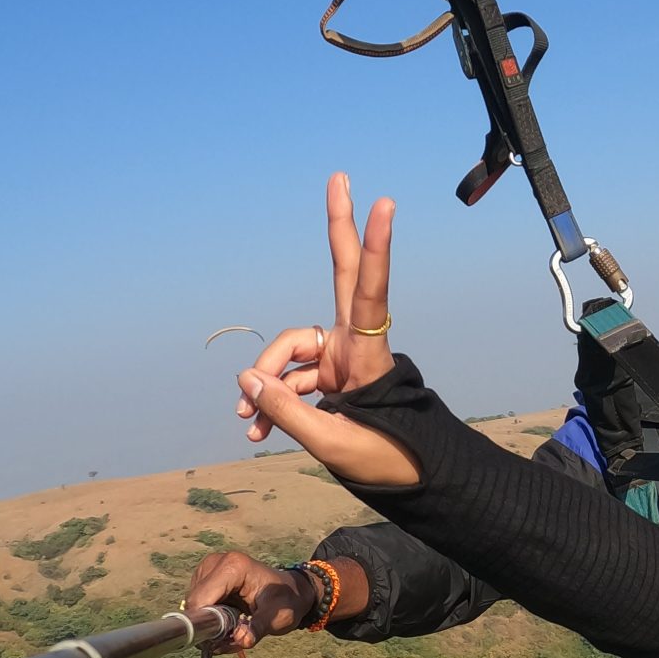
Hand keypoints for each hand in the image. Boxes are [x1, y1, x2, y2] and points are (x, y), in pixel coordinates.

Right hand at [184, 549, 318, 653]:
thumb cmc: (287, 601)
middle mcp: (215, 563)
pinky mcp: (204, 578)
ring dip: (211, 623)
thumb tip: (241, 640)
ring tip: (236, 626)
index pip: (201, 600)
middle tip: (233, 636)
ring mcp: (207, 569)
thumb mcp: (279, 617)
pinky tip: (230, 619)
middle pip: (195, 604)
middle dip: (210, 625)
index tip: (224, 638)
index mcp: (233, 566)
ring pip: (194, 607)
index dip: (207, 623)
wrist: (291, 591)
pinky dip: (211, 617)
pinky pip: (198, 605)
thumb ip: (259, 627)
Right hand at [235, 174, 418, 486]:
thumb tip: (246, 380)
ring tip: (248, 425)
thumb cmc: (386, 461)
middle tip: (341, 176)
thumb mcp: (332, 443)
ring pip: (289, 353)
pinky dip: (271, 406)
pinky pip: (289, 382)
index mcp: (368, 354)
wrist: (412, 481)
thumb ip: (286, 411)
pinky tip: (256, 432)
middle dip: (339, 228)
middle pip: (343, 275)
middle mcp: (353, 345)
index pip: (371, 291)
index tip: (386, 204)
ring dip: (265, 386)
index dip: (376, 248)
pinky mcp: (327, 377)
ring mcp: (338, 358)